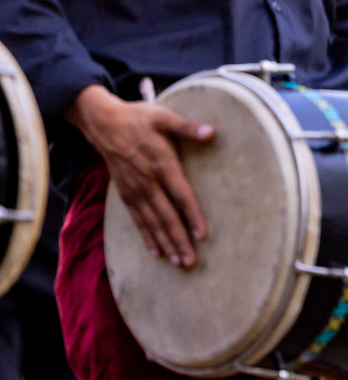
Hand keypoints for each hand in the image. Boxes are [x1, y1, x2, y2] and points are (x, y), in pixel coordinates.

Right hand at [68, 85, 213, 267]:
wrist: (104, 124)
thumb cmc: (140, 119)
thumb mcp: (165, 117)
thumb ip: (187, 127)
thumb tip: (212, 132)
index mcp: (161, 165)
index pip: (180, 195)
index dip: (191, 215)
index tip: (202, 235)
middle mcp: (147, 183)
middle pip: (166, 217)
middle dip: (179, 240)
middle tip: (191, 262)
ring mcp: (135, 191)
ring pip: (152, 223)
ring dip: (166, 244)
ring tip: (179, 262)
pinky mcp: (125, 195)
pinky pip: (138, 221)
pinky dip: (147, 237)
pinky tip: (156, 252)